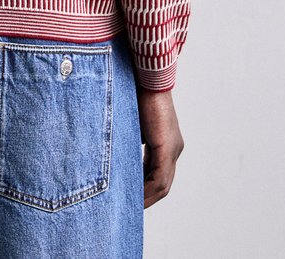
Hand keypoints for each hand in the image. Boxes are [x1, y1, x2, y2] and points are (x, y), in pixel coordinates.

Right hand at [136, 87, 184, 207]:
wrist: (145, 76)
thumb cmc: (134, 92)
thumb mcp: (130, 122)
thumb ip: (127, 138)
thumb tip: (111, 150)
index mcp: (165, 141)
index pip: (158, 173)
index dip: (145, 188)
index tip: (130, 196)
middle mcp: (173, 147)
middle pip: (162, 183)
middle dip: (146, 197)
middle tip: (130, 208)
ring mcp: (173, 148)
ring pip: (162, 184)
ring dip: (147, 197)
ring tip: (130, 206)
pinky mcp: (167, 147)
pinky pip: (160, 177)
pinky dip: (148, 189)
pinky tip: (135, 196)